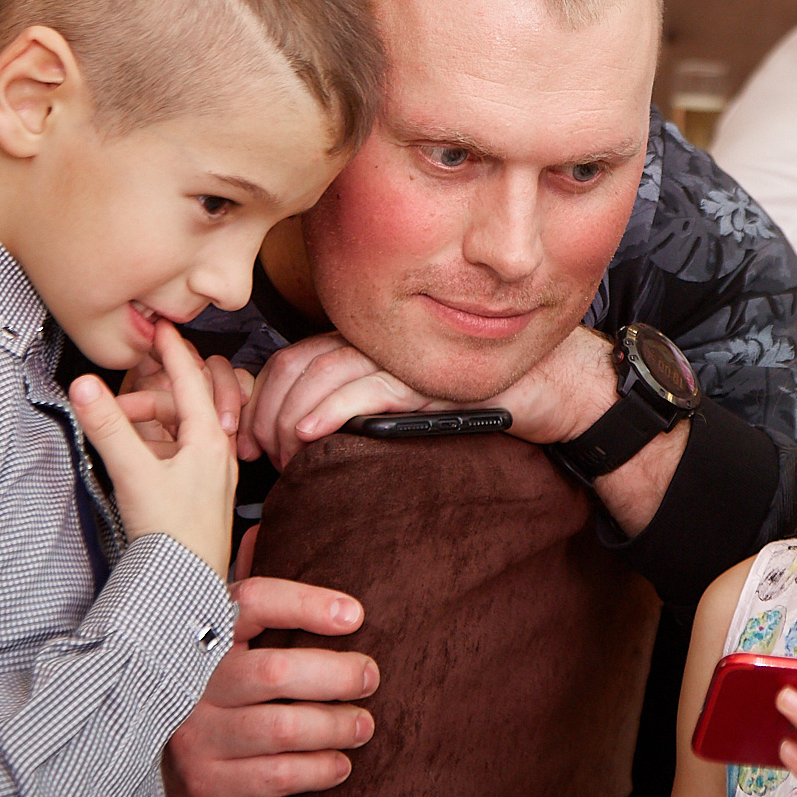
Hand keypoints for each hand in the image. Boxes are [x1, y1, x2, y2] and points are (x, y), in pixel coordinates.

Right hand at [70, 322, 236, 579]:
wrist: (184, 588)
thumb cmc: (170, 534)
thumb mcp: (132, 473)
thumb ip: (107, 426)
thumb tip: (83, 384)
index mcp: (209, 438)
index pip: (190, 378)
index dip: (172, 350)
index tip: (159, 326)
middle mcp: (216, 450)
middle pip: (183, 403)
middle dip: (149, 397)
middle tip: (115, 407)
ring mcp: (210, 472)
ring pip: (179, 428)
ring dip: (148, 422)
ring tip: (119, 433)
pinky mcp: (199, 492)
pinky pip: (178, 451)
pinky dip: (153, 444)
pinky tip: (133, 457)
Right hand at [161, 527, 378, 796]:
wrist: (146, 776)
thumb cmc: (199, 693)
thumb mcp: (210, 639)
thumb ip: (241, 592)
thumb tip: (264, 528)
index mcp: (201, 635)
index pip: (252, 602)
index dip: (306, 603)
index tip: (355, 614)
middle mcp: (192, 682)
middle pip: (274, 670)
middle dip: (336, 673)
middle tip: (370, 676)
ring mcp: (195, 735)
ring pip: (281, 728)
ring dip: (335, 725)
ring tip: (364, 724)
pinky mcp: (205, 784)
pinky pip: (274, 776)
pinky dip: (317, 770)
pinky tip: (340, 765)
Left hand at [239, 324, 619, 462]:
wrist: (548, 387)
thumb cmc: (479, 398)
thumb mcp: (405, 404)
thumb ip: (361, 408)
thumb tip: (307, 442)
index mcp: (367, 343)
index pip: (291, 359)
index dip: (260, 399)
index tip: (249, 440)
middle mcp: (379, 341)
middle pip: (295, 366)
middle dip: (264, 413)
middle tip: (259, 455)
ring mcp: (403, 355)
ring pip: (321, 374)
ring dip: (288, 416)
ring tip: (280, 452)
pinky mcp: (426, 377)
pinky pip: (367, 388)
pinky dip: (330, 409)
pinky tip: (309, 432)